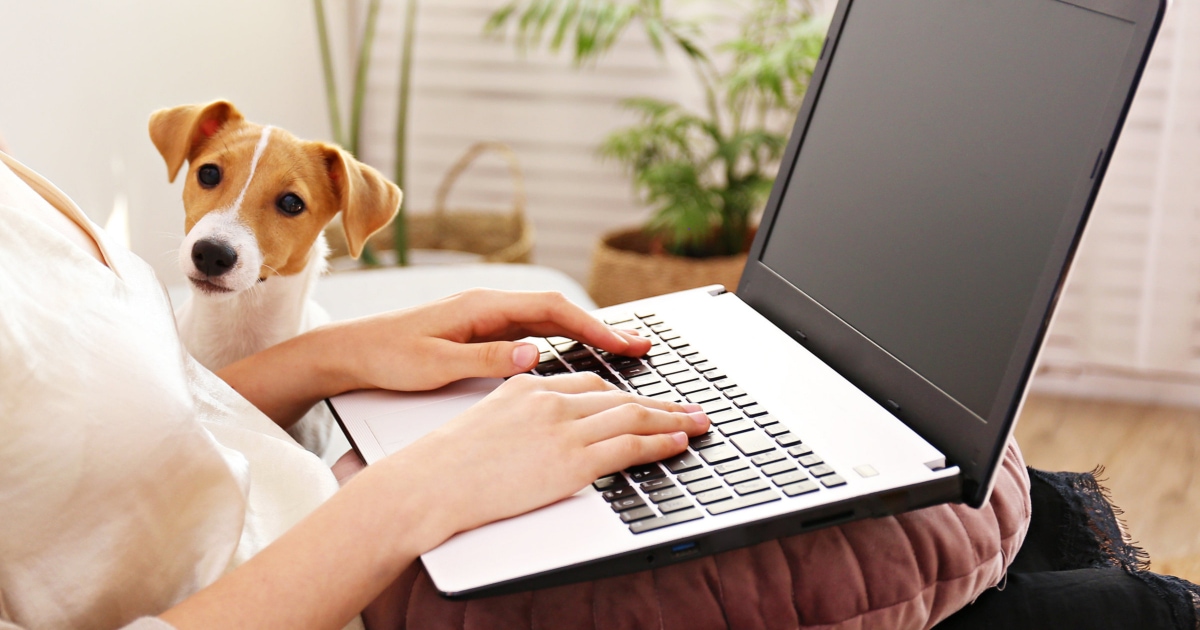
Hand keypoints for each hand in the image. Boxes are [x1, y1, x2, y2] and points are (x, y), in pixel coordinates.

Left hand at [330, 289, 649, 392]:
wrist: (349, 351)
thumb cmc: (386, 357)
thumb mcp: (435, 365)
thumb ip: (486, 359)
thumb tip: (535, 354)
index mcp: (482, 305)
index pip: (550, 310)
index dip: (591, 325)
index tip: (622, 343)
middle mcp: (488, 304)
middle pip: (557, 310)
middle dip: (600, 326)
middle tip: (639, 345)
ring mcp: (484, 315)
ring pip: (546, 319)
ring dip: (584, 331)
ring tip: (620, 348)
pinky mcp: (479, 329)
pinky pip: (530, 329)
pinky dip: (561, 337)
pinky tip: (575, 351)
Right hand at [364, 371, 710, 547]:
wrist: (428, 484)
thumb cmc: (445, 465)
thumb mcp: (485, 423)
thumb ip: (519, 419)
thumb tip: (539, 434)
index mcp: (527, 388)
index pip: (589, 385)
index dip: (623, 394)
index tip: (644, 400)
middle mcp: (549, 401)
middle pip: (618, 396)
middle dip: (658, 402)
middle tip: (688, 407)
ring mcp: (562, 429)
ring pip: (631, 416)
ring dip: (671, 419)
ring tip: (697, 422)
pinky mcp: (570, 460)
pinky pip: (628, 446)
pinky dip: (659, 442)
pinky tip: (677, 442)